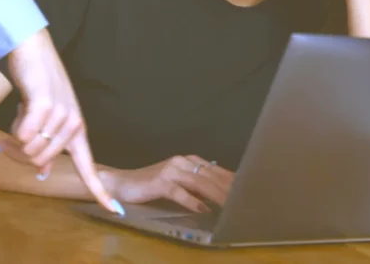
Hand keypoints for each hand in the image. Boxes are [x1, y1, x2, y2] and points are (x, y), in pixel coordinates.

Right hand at [6, 29, 116, 212]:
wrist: (34, 52)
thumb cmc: (38, 87)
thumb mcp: (47, 119)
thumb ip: (46, 145)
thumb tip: (40, 172)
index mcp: (77, 131)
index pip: (89, 167)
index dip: (100, 190)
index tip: (115, 210)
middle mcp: (74, 125)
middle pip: (39, 161)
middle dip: (21, 149)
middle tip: (20, 126)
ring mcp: (62, 115)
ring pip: (29, 149)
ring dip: (17, 133)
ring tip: (25, 112)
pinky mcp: (45, 106)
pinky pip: (23, 134)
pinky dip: (15, 125)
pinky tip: (22, 108)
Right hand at [103, 155, 236, 213]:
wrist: (122, 183)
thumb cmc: (151, 185)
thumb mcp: (177, 182)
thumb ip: (195, 184)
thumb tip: (220, 192)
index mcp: (188, 160)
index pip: (215, 170)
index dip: (231, 179)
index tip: (247, 188)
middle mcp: (181, 162)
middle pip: (210, 175)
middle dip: (228, 188)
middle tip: (243, 199)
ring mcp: (170, 171)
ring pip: (199, 182)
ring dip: (216, 194)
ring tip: (229, 205)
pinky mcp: (160, 182)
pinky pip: (180, 192)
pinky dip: (193, 201)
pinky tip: (204, 209)